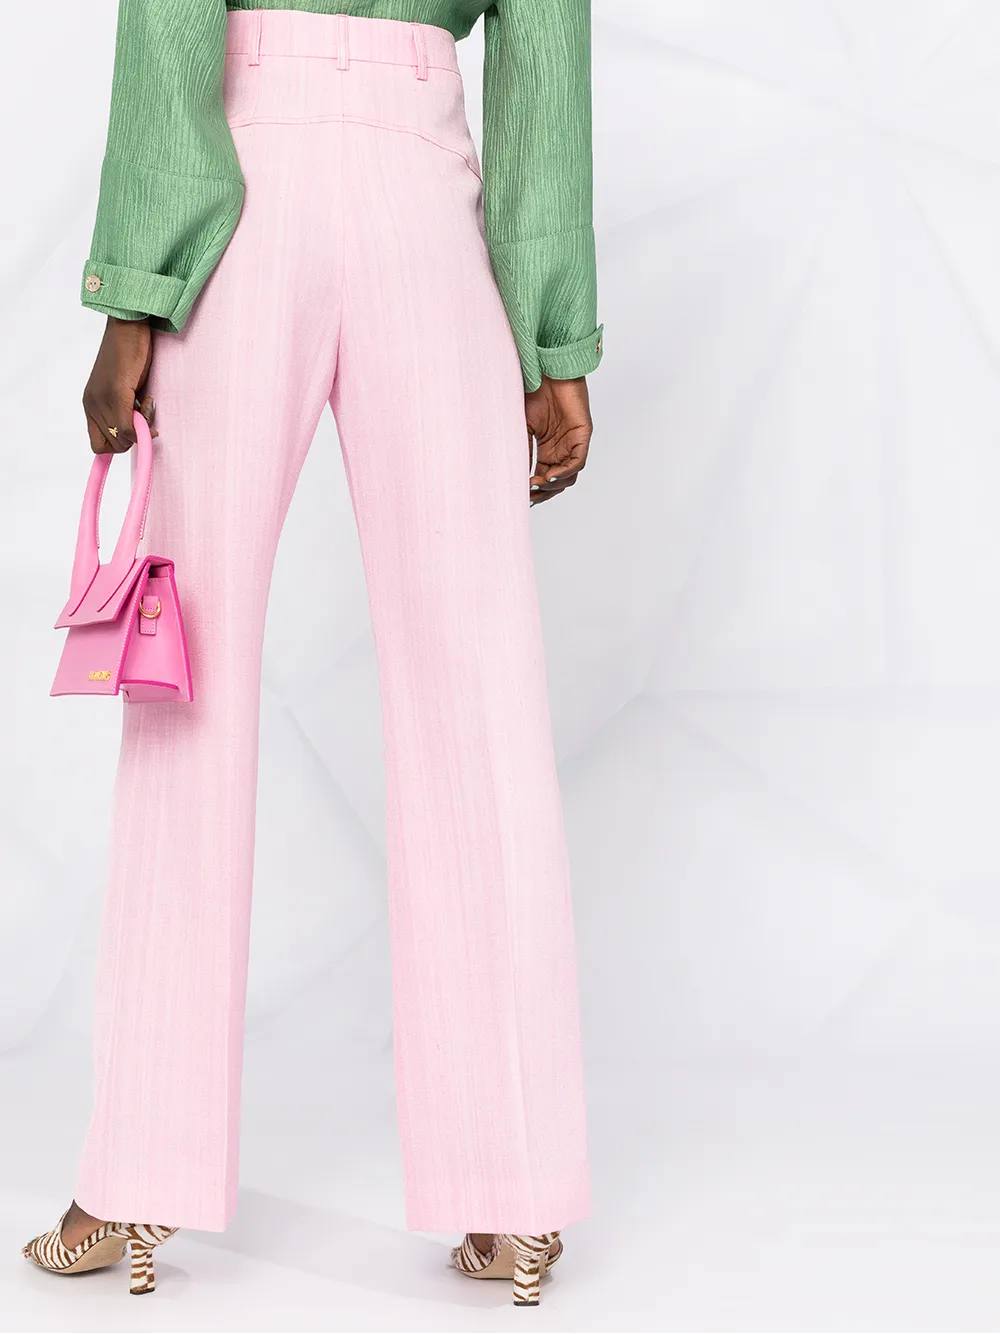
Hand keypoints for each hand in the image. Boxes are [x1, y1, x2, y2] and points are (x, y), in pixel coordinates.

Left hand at [83, 316, 157, 453]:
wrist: (128, 326)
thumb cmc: (129, 355)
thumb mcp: (122, 389)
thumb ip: (124, 411)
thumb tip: (134, 435)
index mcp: (91, 405)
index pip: (99, 444)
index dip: (119, 444)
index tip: (135, 431)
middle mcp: (92, 404)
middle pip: (113, 446)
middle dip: (133, 438)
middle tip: (144, 414)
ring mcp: (102, 399)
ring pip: (122, 439)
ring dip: (141, 428)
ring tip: (146, 403)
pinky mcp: (116, 392)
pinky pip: (126, 428)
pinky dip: (142, 425)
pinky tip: (149, 402)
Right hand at [525, 375, 591, 505]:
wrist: (546, 369)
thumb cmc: (533, 392)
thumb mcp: (521, 426)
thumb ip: (521, 450)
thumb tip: (513, 475)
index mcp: (547, 449)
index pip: (543, 478)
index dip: (534, 490)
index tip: (519, 496)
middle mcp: (561, 449)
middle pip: (556, 483)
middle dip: (543, 493)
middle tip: (527, 496)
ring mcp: (573, 443)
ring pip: (568, 477)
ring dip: (552, 486)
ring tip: (536, 485)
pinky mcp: (582, 435)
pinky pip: (577, 462)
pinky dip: (564, 472)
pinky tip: (549, 476)